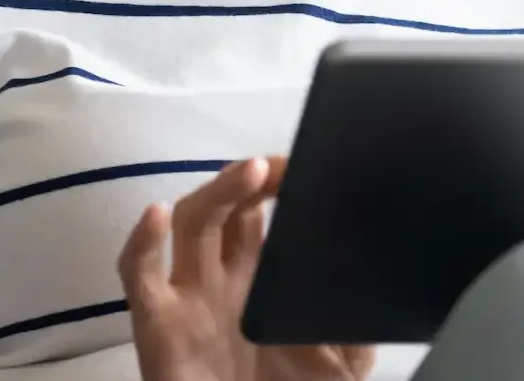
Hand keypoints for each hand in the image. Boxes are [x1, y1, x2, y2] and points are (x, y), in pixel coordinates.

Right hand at [120, 155, 375, 380]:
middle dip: (251, 177)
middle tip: (281, 165)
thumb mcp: (340, 366)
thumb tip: (384, 290)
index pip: (259, 212)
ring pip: (190, 223)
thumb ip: (357, 329)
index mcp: (257, 281)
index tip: (309, 162)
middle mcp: (221, 281)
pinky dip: (141, 243)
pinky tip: (156, 217)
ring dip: (218, 191)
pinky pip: (138, 276)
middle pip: (227, 207)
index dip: (278, 181)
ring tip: (253, 173)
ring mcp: (187, 298)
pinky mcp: (158, 325)